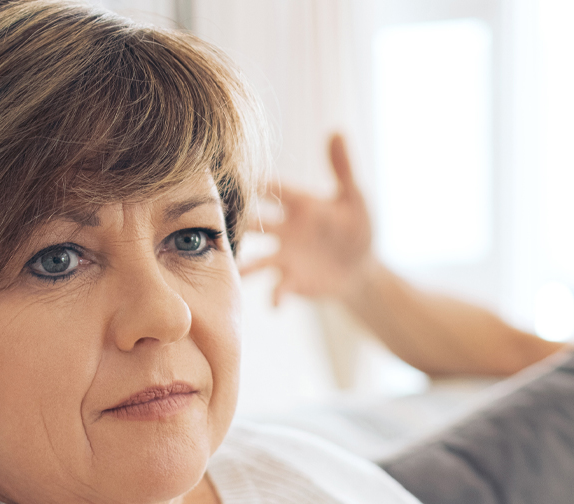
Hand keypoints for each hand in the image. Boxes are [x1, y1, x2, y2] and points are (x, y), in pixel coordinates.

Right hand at [243, 133, 378, 306]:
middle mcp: (284, 229)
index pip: (270, 190)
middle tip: (210, 219)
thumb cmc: (357, 227)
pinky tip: (275, 302)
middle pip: (253, 223)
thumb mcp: (355, 198)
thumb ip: (343, 168)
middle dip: (235, 221)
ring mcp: (285, 256)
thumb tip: (337, 131)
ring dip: (241, 264)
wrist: (363, 268)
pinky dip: (276, 295)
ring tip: (227, 270)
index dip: (252, 183)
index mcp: (298, 204)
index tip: (228, 176)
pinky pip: (278, 288)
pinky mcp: (292, 280)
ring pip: (254, 259)